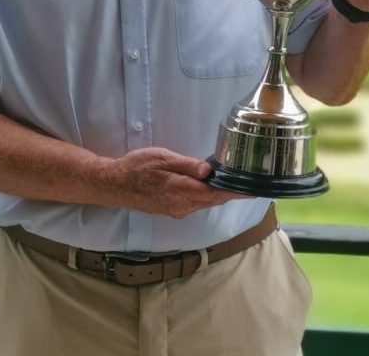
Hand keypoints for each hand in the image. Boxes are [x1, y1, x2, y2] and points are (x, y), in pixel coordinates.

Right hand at [102, 148, 243, 218]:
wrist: (114, 185)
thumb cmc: (137, 167)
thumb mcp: (162, 158)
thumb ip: (187, 165)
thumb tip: (209, 171)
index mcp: (182, 191)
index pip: (217, 194)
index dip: (237, 192)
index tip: (254, 190)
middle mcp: (182, 206)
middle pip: (214, 200)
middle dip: (232, 193)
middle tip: (250, 182)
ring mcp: (177, 210)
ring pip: (206, 203)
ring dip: (220, 195)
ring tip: (235, 182)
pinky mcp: (172, 210)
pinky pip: (196, 204)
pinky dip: (207, 197)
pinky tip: (211, 187)